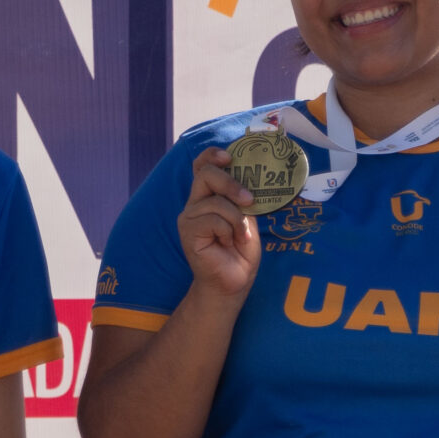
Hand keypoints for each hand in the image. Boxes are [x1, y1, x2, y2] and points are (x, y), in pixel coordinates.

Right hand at [179, 146, 261, 297]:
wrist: (232, 282)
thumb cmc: (240, 252)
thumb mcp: (247, 219)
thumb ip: (243, 199)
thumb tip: (250, 178)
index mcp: (208, 197)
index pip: (202, 166)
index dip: (212, 155)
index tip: (229, 157)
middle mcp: (195, 204)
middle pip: (205, 173)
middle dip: (231, 183)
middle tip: (249, 200)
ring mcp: (189, 217)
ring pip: (215, 201)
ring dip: (236, 219)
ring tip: (239, 236)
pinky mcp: (188, 231)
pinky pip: (213, 219)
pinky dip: (228, 230)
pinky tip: (228, 243)